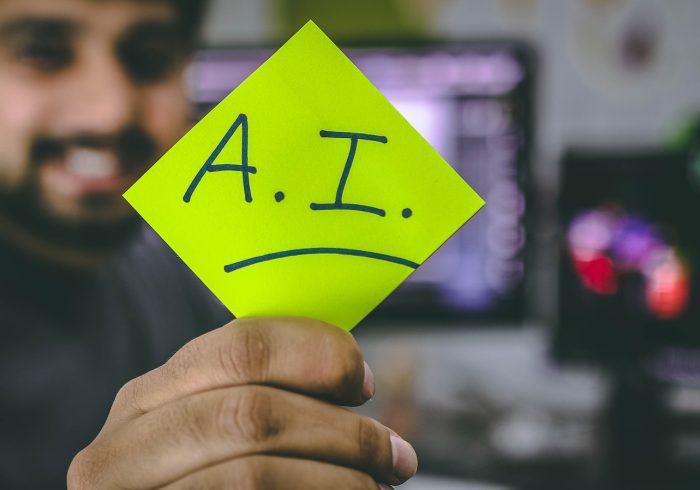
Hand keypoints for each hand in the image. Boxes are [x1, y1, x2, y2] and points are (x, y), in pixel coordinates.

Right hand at [67, 317, 416, 488]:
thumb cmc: (207, 480)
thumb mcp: (211, 436)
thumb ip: (254, 397)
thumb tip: (350, 374)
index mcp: (145, 401)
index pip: (239, 347)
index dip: (315, 355)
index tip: (362, 381)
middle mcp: (120, 451)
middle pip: (250, 413)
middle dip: (341, 432)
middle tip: (395, 454)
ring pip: (252, 474)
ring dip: (339, 479)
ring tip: (378, 487)